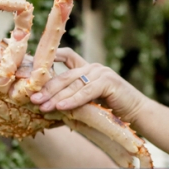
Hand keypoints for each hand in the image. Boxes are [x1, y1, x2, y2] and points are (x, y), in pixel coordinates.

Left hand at [30, 48, 149, 121]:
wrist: (136, 113)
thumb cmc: (111, 111)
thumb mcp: (88, 102)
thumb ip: (71, 99)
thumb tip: (46, 105)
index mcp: (87, 68)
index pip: (66, 55)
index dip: (49, 58)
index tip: (32, 69)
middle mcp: (93, 67)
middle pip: (64, 75)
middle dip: (47, 88)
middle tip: (32, 98)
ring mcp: (101, 72)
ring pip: (73, 84)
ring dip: (56, 96)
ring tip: (42, 106)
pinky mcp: (108, 82)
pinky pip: (86, 92)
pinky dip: (73, 100)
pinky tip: (61, 106)